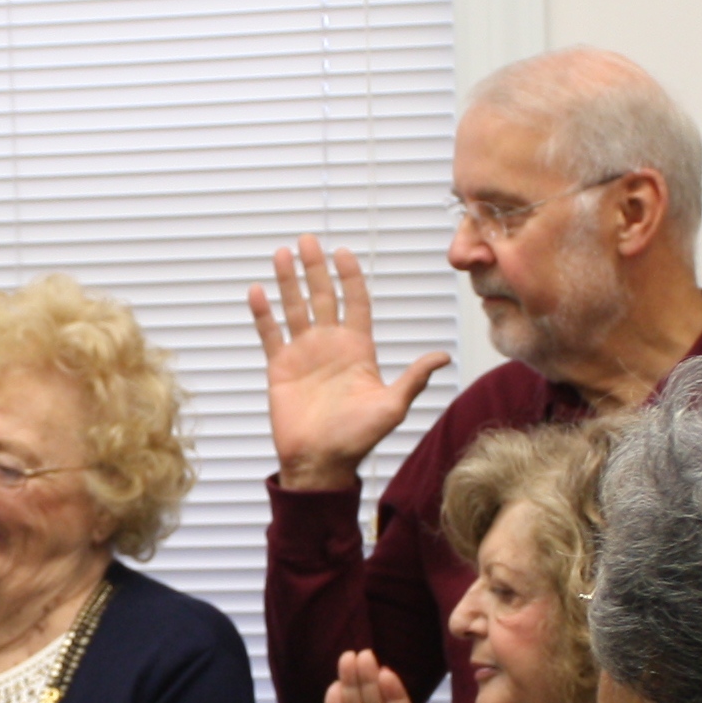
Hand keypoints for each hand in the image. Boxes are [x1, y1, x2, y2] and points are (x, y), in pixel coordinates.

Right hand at [252, 236, 447, 492]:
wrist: (320, 462)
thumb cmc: (357, 439)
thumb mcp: (391, 406)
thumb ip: (413, 378)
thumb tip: (442, 357)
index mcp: (358, 349)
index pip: (355, 302)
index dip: (349, 277)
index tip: (342, 252)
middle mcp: (330, 345)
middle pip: (322, 296)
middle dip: (315, 268)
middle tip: (307, 240)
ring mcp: (303, 354)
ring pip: (294, 308)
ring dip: (288, 281)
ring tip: (281, 254)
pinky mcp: (280, 367)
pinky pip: (270, 333)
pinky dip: (264, 313)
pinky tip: (258, 291)